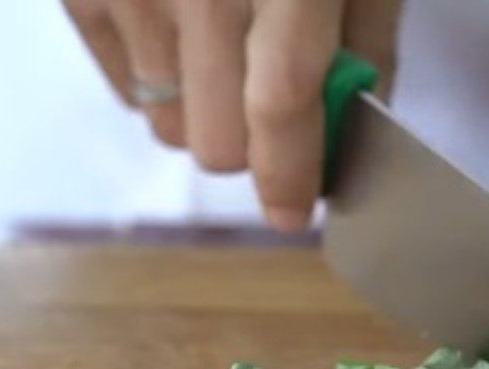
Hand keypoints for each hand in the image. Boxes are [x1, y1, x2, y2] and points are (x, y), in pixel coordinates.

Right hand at [64, 0, 399, 231]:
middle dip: (250, 147)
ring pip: (168, 127)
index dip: (289, 176)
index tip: (291, 215)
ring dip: (205, 113)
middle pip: (215, 146)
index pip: (282, 107)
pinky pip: (122, 88)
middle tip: (266, 113)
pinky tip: (178, 34)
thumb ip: (366, 50)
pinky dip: (158, 82)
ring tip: (221, 52)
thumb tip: (350, 137)